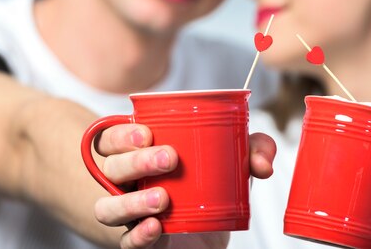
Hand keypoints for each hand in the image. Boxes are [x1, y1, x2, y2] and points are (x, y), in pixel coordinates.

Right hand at [92, 124, 276, 248]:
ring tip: (163, 198)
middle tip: (169, 159)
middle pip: (111, 168)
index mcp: (140, 153)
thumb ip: (253, 149)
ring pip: (108, 207)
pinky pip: (126, 241)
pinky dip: (139, 236)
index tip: (147, 133)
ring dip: (132, 202)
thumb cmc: (212, 181)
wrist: (211, 229)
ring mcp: (131, 212)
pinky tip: (156, 228)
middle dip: (136, 161)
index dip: (121, 135)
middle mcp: (128, 181)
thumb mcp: (233, 159)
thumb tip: (263, 164)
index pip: (111, 139)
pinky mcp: (142, 240)